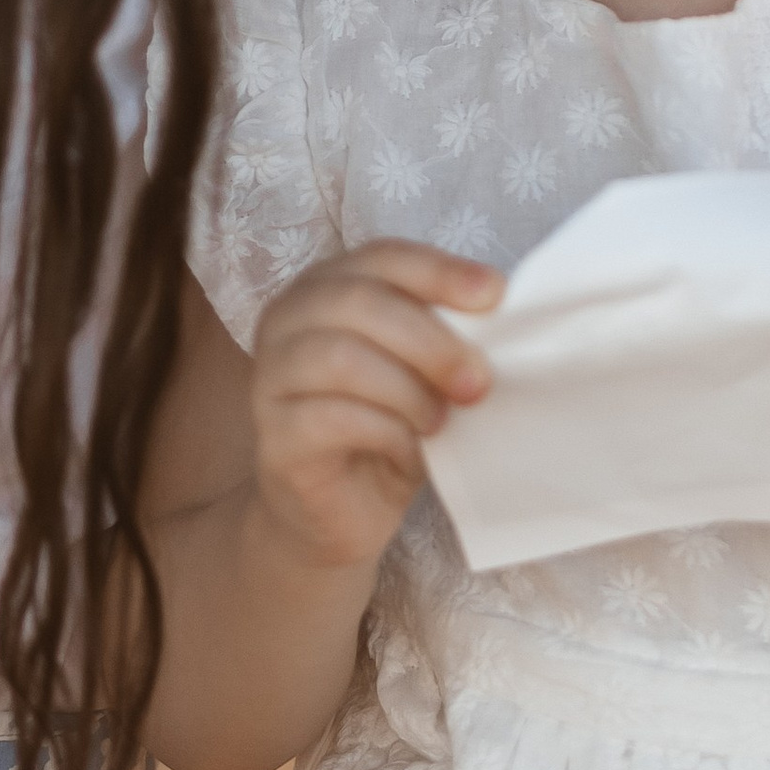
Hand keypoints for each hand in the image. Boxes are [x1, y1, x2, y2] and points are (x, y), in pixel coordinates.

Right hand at [254, 239, 503, 570]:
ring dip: (409, 391)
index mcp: (326, 286)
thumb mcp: (422, 371)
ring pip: (342, 358)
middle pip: (359, 302)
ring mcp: (270, 377)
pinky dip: (388, 433)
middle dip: (431, 341)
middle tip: (477, 383)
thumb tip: (499, 313)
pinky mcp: (273, 436)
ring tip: (440, 422)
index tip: (495, 294)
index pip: (382, 257)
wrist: (341, 513)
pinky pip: (333, 418)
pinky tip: (410, 451)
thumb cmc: (388, 427)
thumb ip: (444, 335)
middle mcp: (287, 320)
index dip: (439, 271)